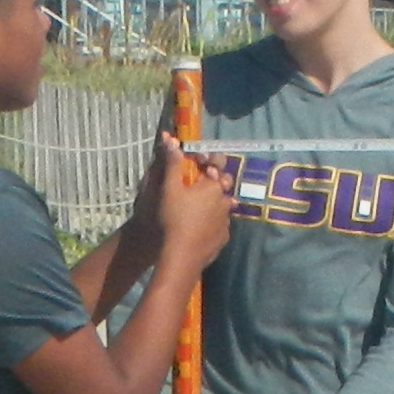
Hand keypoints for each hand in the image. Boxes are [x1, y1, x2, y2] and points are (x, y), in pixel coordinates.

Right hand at [151, 152, 232, 275]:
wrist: (181, 255)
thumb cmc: (173, 217)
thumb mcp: (168, 188)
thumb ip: (171, 163)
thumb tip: (170, 138)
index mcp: (213, 186)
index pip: (218, 165)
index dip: (210, 162)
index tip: (200, 164)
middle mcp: (224, 202)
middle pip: (224, 186)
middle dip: (215, 182)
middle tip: (200, 185)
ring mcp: (226, 222)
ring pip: (224, 207)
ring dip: (216, 204)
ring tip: (200, 208)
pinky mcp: (223, 239)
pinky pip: (221, 225)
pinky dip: (213, 222)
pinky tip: (201, 227)